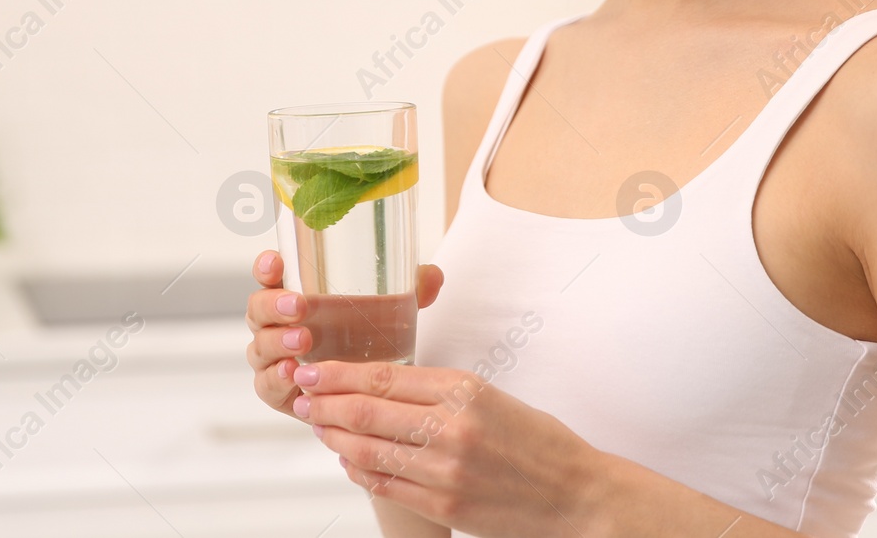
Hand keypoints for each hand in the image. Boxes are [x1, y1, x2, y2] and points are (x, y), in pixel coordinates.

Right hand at [245, 251, 443, 418]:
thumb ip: (410, 290)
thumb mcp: (390, 309)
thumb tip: (433, 277)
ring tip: (301, 341)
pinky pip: (267, 385)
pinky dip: (278, 380)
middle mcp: (276, 324)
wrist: (362, 389)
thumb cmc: (366, 335)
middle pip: (258, 309)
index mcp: (294, 293)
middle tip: (299, 306)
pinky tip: (294, 375)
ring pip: (259, 347)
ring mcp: (273, 358)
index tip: (277, 263)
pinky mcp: (278, 390)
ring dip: (276, 342)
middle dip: (273, 305)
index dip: (267, 266)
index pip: (270, 274)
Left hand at [292, 359, 599, 537]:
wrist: (575, 494)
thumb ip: (438, 390)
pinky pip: (386, 486)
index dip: (338, 374)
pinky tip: (349, 461)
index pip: (382, 377)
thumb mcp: (490, 395)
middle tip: (302, 395)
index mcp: (463, 390)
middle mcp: (450, 428)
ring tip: (319, 427)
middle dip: (324, 403)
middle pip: (365, 412)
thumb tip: (381, 386)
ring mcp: (445, 471)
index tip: (313, 369)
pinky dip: (360, 472)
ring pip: (368, 452)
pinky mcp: (444, 506)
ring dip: (335, 439)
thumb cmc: (536, 441)